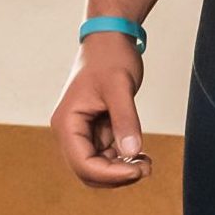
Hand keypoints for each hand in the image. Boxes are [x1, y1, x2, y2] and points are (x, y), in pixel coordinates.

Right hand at [50, 33, 151, 187]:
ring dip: (122, 170)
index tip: (138, 169)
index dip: (111, 174)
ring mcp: (82, 132)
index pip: (83, 164)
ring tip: (146, 160)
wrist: (110, 38)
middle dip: (117, 176)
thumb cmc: (110, 57)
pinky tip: (141, 153)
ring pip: (98, 168)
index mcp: (67, 122)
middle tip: (146, 168)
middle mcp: (70, 131)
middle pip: (88, 172)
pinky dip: (124, 160)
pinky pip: (107, 157)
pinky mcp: (95, 130)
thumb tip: (131, 152)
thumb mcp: (120, 87)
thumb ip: (125, 119)